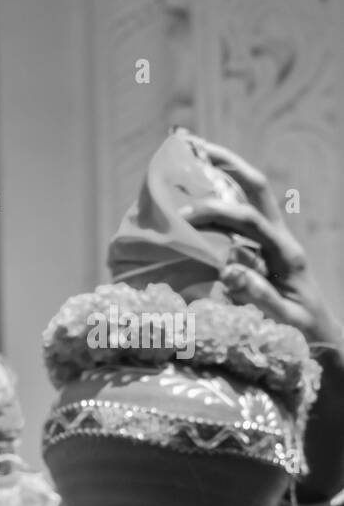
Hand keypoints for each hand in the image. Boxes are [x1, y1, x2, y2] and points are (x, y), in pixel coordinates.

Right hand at [181, 139, 343, 351]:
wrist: (322, 337)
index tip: (183, 216)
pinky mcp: (264, 250)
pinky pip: (241, 216)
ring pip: (250, 196)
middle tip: (193, 147)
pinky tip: (196, 196)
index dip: (217, 213)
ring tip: (194, 156)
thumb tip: (229, 270)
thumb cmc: (301, 334)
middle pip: (256, 190)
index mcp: (285, 254)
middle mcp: (281, 240)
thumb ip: (258, 296)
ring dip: (225, 173)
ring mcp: (274, 242)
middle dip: (227, 165)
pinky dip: (220, 200)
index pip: (250, 220)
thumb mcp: (283, 320)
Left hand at [186, 139, 343, 501]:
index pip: (251, 190)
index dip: (224, 163)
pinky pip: (271, 295)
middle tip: (187, 176)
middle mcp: (285, 253)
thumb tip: (180, 241)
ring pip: (267, 239)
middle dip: (224, 182)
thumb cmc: (277, 323)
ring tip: (192, 215)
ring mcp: (293, 282)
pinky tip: (229, 274)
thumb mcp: (250, 285)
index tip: (191, 141)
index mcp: (272, 242)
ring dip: (229, 222)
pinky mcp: (295, 315)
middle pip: (258, 203)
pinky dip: (251, 282)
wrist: (325, 364)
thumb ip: (225, 259)